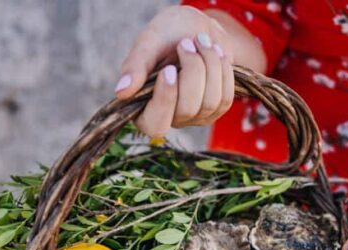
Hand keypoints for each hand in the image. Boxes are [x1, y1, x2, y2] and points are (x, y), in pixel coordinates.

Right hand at [115, 6, 235, 137]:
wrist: (197, 27)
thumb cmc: (167, 34)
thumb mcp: (149, 42)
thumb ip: (135, 65)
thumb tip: (121, 92)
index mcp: (143, 107)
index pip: (155, 124)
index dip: (165, 99)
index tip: (168, 69)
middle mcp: (169, 118)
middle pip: (188, 109)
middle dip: (193, 71)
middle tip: (186, 43)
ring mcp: (194, 116)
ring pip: (210, 102)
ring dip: (210, 64)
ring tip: (201, 42)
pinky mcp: (215, 110)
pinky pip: (225, 97)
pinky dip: (223, 69)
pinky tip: (215, 53)